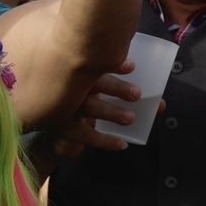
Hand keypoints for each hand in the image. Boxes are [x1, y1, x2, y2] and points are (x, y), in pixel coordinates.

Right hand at [49, 67, 167, 153]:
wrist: (46, 108)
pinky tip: (122, 143)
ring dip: (111, 113)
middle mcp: (69, 84)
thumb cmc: (79, 88)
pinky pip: (85, 135)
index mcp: (77, 67)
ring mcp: (65, 106)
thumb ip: (121, 82)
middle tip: (137, 94)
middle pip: (93, 83)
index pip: (93, 61)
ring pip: (89, 108)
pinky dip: (105, 140)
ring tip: (130, 118)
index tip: (131, 66)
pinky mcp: (64, 126)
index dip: (113, 64)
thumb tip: (159, 101)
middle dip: (116, 88)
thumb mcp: (92, 79)